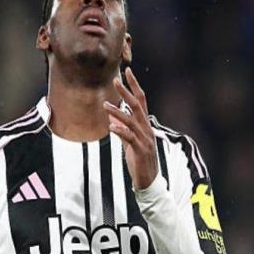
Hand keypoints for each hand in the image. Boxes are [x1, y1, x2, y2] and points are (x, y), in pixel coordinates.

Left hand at [103, 67, 157, 189]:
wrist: (149, 181)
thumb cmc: (139, 162)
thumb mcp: (129, 143)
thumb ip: (122, 130)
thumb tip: (112, 119)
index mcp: (144, 125)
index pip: (141, 101)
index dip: (134, 86)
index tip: (127, 72)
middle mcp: (146, 129)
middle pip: (137, 106)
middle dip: (126, 92)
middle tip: (115, 80)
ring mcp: (145, 139)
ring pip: (131, 121)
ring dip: (117, 112)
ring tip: (104, 105)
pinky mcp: (140, 151)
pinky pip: (130, 138)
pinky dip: (120, 131)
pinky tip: (111, 127)